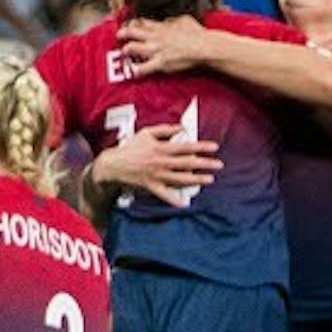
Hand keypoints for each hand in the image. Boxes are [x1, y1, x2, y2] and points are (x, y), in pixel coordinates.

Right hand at [94, 126, 223, 201]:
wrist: (112, 164)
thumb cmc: (131, 147)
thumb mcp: (147, 133)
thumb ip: (165, 129)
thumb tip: (182, 128)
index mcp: (161, 148)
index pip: (185, 147)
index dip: (201, 147)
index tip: (214, 147)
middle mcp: (161, 162)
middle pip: (186, 163)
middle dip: (204, 164)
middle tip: (219, 164)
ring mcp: (156, 176)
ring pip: (180, 178)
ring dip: (196, 179)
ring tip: (209, 179)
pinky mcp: (151, 186)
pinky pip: (164, 195)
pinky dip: (174, 200)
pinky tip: (185, 203)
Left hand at [119, 16, 219, 75]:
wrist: (204, 47)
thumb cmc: (198, 34)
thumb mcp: (184, 19)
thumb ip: (172, 20)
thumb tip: (167, 21)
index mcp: (161, 26)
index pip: (141, 22)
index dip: (133, 23)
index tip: (130, 25)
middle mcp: (155, 37)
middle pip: (131, 32)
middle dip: (122, 34)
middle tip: (119, 36)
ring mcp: (156, 50)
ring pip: (131, 48)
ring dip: (126, 50)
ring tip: (125, 53)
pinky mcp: (160, 63)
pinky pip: (143, 68)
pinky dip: (137, 71)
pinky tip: (134, 73)